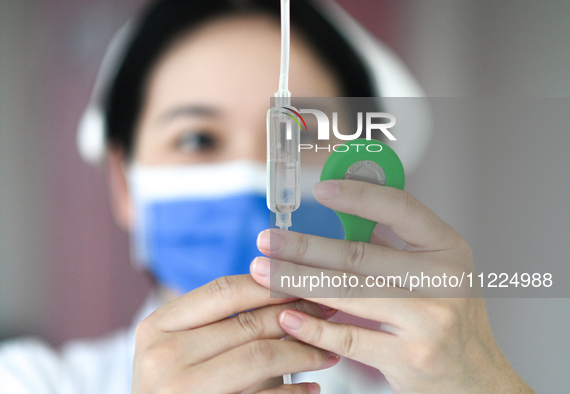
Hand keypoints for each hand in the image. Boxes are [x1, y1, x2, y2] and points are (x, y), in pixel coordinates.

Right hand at [131, 274, 338, 393]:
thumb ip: (223, 322)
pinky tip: (312, 387)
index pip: (224, 291)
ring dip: (304, 352)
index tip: (305, 283)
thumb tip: (289, 291)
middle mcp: (161, 357)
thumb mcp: (183, 346)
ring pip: (261, 356)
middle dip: (297, 314)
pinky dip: (295, 391)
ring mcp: (181, 391)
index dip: (271, 284)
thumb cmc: (179, 384)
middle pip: (247, 323)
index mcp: (156, 327)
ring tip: (328, 352)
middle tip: (327, 312)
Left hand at [250, 180, 532, 392]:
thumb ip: (393, 247)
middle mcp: (443, 280)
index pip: (400, 208)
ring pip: (347, 293)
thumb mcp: (436, 274)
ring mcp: (429, 320)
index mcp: (447, 249)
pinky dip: (312, 327)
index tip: (319, 189)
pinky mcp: (409, 357)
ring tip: (263, 272)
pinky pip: (349, 338)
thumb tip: (343, 215)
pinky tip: (286, 316)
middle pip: (359, 255)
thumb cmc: (448, 322)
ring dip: (296, 280)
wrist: (476, 381)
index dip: (358, 195)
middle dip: (303, 247)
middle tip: (267, 239)